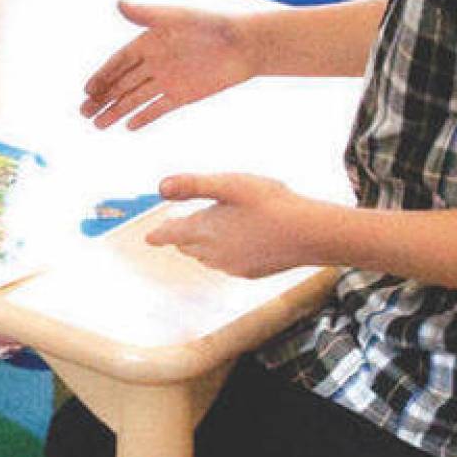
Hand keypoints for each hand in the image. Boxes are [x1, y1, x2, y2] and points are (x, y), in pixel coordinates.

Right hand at [81, 1, 254, 128]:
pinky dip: (143, 117)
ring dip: (116, 111)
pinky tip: (128, 127)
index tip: (86, 91)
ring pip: (135, 99)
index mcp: (149, 42)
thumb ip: (147, 14)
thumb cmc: (211, 25)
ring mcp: (167, 80)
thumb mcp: (177, 17)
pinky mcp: (183, 95)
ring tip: (97, 125)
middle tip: (83, 113)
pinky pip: (158, 109)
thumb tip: (119, 3)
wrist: (245, 45)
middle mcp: (155, 62)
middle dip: (102, 98)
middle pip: (122, 83)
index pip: (118, 62)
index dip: (102, 76)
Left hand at [145, 173, 313, 278]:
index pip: (170, 234)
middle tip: (178, 228)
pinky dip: (224, 254)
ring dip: (201, 246)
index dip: (158, 234)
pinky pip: (227, 264)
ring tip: (207, 234)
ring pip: (206, 258)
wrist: (308, 234)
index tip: (149, 238)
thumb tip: (160, 188)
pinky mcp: (249, 272)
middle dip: (181, 237)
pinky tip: (238, 243)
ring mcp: (231, 266)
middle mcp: (213, 252)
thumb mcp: (229, 184)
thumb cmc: (270, 203)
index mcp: (204, 229)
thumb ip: (193, 185)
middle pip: (187, 247)